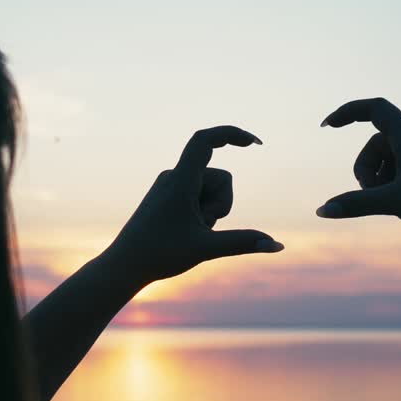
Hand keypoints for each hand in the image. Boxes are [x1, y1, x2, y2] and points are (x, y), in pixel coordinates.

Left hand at [109, 125, 283, 282]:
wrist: (123, 266)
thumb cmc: (159, 256)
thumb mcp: (206, 249)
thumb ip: (243, 244)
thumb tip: (277, 246)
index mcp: (180, 181)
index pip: (204, 141)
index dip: (231, 134)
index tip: (254, 143)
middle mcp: (174, 177)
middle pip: (221, 178)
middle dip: (223, 204)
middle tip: (201, 229)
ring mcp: (170, 186)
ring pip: (212, 190)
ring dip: (212, 212)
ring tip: (191, 232)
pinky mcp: (169, 196)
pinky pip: (199, 196)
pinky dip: (202, 212)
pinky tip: (186, 230)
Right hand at [316, 98, 400, 235]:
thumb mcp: (392, 204)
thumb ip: (355, 205)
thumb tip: (321, 211)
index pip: (376, 109)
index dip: (349, 112)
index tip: (328, 126)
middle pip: (376, 145)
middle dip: (366, 171)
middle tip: (373, 196)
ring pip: (389, 160)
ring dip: (381, 181)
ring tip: (394, 203)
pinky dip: (394, 185)